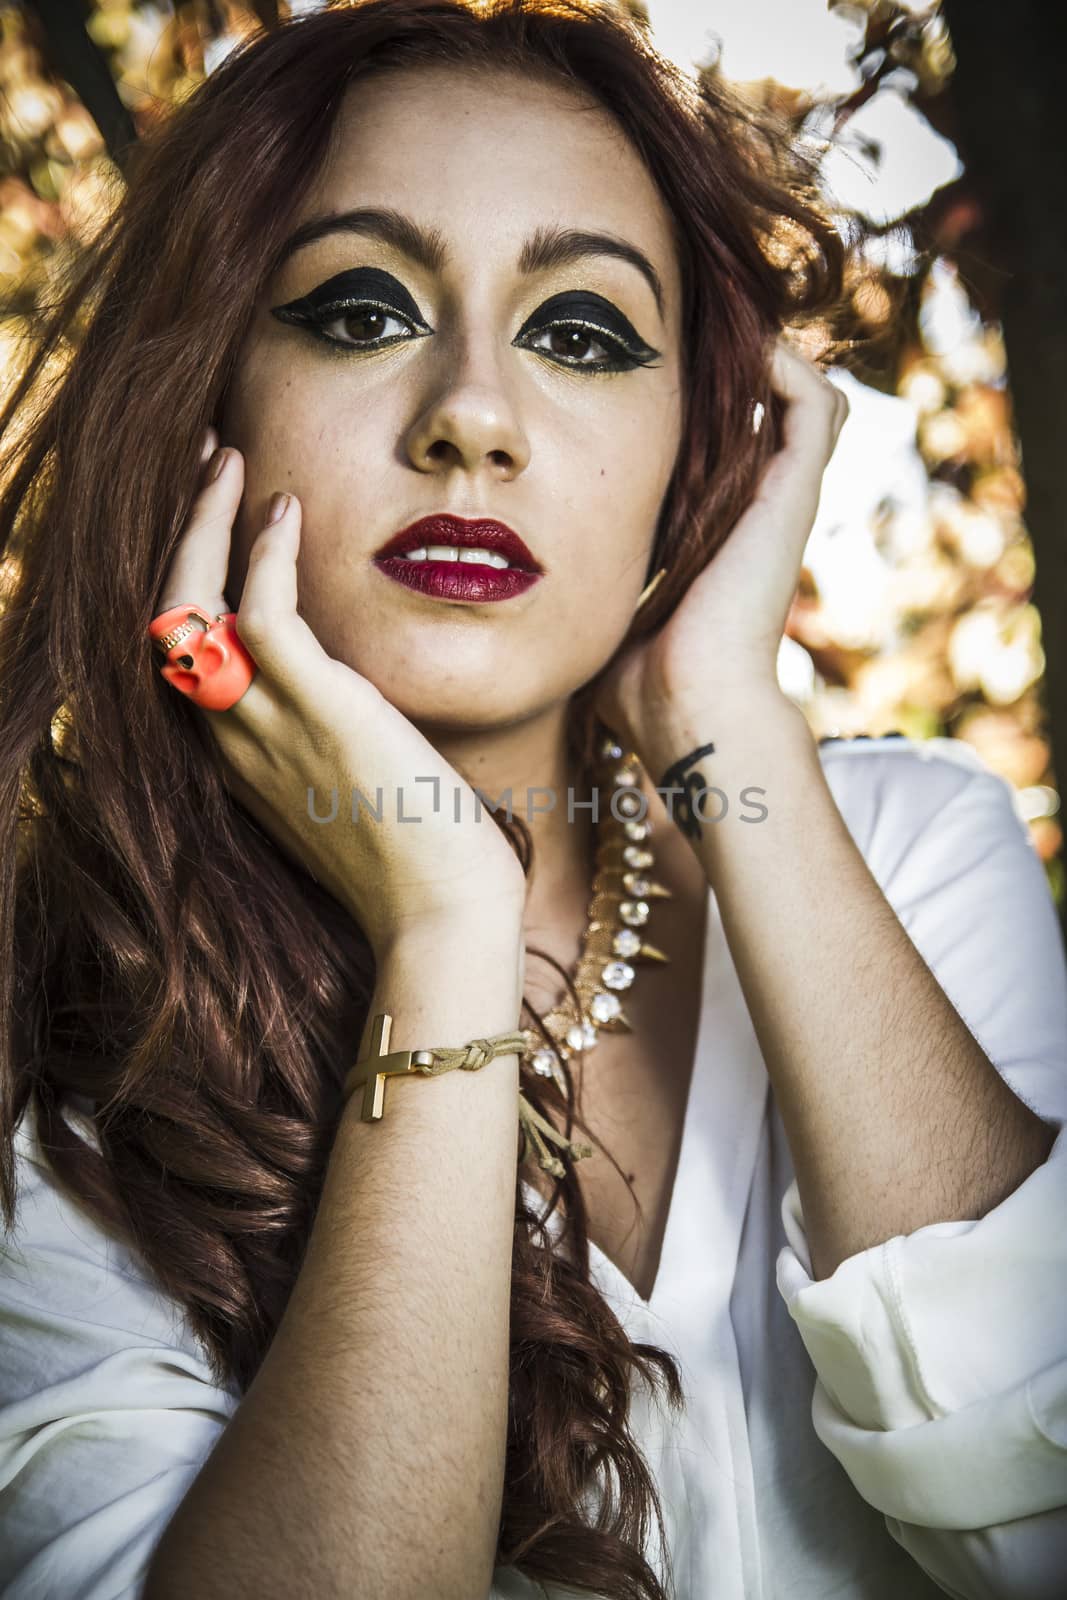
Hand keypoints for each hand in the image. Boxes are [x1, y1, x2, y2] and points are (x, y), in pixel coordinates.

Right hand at [155, 433, 527, 956]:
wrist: (444, 912)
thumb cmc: (418, 855)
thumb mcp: (350, 784)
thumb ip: (330, 732)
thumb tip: (354, 689)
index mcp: (236, 758)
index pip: (182, 650)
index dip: (188, 575)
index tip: (216, 515)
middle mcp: (231, 740)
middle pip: (165, 616)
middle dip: (180, 532)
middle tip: (208, 462)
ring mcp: (265, 728)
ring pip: (191, 604)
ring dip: (206, 521)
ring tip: (232, 458)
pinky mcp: (318, 713)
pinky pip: (262, 613)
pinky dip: (266, 551)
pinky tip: (288, 507)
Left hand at [591, 336, 847, 770]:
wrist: (687, 711)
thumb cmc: (640, 690)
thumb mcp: (605, 621)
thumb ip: (587, 597)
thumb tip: (529, 601)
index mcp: (719, 540)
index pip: (735, 455)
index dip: (709, 410)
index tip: (658, 372)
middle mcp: (758, 516)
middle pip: (780, 418)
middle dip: (743, 369)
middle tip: (690, 335)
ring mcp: (782, 506)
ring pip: (812, 403)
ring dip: (777, 359)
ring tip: (728, 329)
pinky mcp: (793, 498)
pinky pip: (816, 407)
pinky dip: (789, 366)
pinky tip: (749, 348)